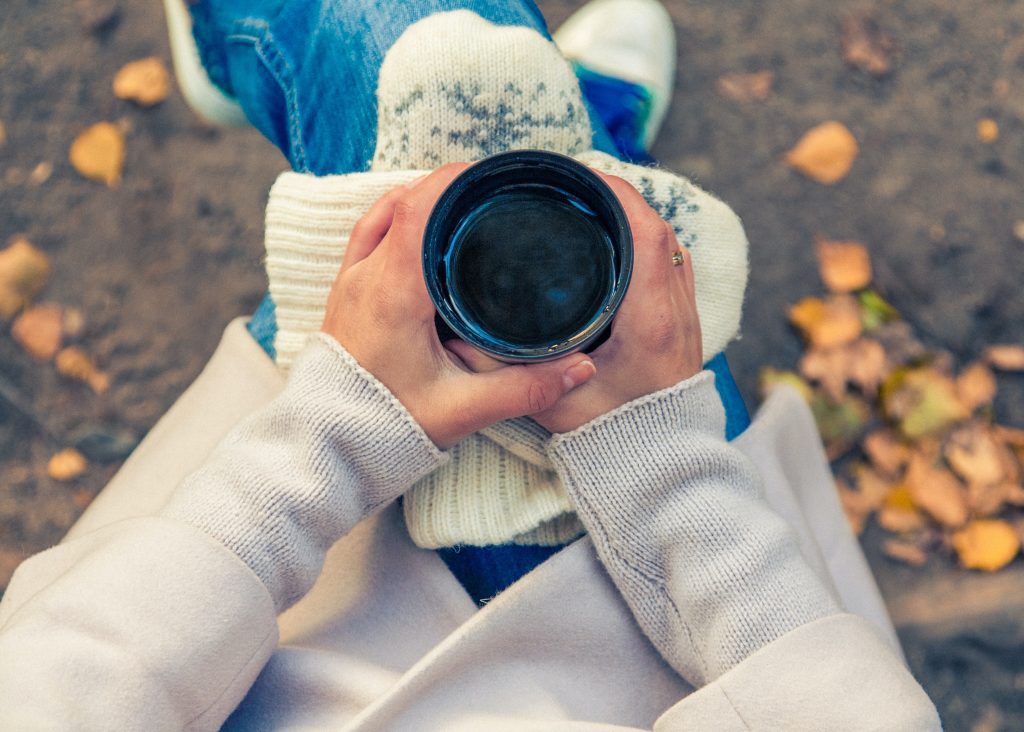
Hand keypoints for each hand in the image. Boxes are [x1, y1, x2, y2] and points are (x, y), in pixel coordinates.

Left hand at [321, 164, 597, 448]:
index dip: (453, 181)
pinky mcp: (344, 296)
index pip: (418, 209)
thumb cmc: (386, 427)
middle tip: (490, 187)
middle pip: (403, 202)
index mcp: (393, 292)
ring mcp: (349, 284)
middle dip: (447, 186)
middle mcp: (366, 278)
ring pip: (381, 215)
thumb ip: (525, 388)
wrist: (328, 447)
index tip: (490, 172)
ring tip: (462, 202)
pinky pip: (367, 236)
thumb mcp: (462, 410)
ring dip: (419, 200)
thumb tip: (582, 367)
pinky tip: (422, 230)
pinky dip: (395, 220)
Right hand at [448, 173, 702, 433]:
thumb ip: (504, 372)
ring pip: (669, 244)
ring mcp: (685, 316)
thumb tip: (458, 338)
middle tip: (572, 186)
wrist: (661, 464)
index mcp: (648, 319)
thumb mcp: (550, 404)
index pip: (644, 232)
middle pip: (658, 227)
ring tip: (589, 207)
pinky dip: (646, 244)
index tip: (577, 176)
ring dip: (633, 219)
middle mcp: (674, 309)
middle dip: (617, 197)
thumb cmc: (613, 437)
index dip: (614, 193)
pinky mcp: (684, 325)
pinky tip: (614, 245)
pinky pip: (672, 264)